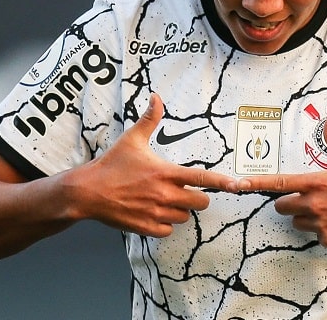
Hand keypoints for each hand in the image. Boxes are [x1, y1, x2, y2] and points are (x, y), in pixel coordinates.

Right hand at [70, 92, 237, 236]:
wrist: (86, 192)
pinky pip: (169, 230)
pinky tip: (154, 212)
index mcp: (165, 173)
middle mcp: (165, 195)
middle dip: (197, 197)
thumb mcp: (132, 139)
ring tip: (164, 199)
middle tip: (183, 190)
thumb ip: (150, 119)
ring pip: (185, 217)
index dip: (223, 182)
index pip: (202, 178)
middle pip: (201, 202)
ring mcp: (156, 213)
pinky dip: (165, 224)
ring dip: (180, 210)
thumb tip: (156, 96)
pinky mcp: (146, 227)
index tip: (239, 185)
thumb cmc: (111, 165)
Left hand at [237, 116, 326, 247]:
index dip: (256, 184)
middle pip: (282, 206)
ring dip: (304, 216)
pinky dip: (321, 229)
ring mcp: (319, 224)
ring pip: (297, 221)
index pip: (279, 183)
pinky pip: (314, 234)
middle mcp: (314, 204)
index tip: (239, 185)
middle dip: (289, 201)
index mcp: (317, 182)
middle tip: (308, 196)